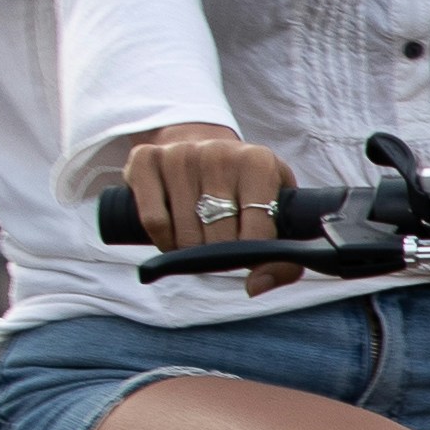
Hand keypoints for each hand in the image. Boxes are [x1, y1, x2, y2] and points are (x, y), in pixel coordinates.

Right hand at [118, 127, 304, 295]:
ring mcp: (180, 155)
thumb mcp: (277, 210)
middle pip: (218, 239)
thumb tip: (255, 286)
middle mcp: (218, 154)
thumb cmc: (246, 187)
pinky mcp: (146, 159)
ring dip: (190, 251)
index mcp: (258, 163)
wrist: (203, 142)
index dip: (250, 257)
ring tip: (200, 239)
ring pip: (185, 235)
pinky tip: (174, 235)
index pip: (256, 235)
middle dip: (220, 255)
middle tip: (221, 246)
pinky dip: (163, 240)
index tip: (247, 255)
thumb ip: (283, 258)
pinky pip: (154, 221)